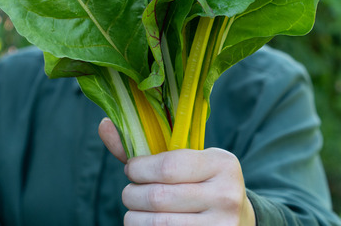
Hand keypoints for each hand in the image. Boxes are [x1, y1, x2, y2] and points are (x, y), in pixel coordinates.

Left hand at [98, 118, 255, 225]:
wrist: (237, 220)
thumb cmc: (201, 184)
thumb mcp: (186, 162)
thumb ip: (146, 148)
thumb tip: (103, 124)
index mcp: (222, 164)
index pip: (167, 166)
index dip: (139, 169)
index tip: (131, 169)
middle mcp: (227, 195)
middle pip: (157, 197)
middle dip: (132, 194)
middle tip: (130, 192)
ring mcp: (221, 225)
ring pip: (156, 223)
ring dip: (133, 217)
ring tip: (135, 211)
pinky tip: (147, 223)